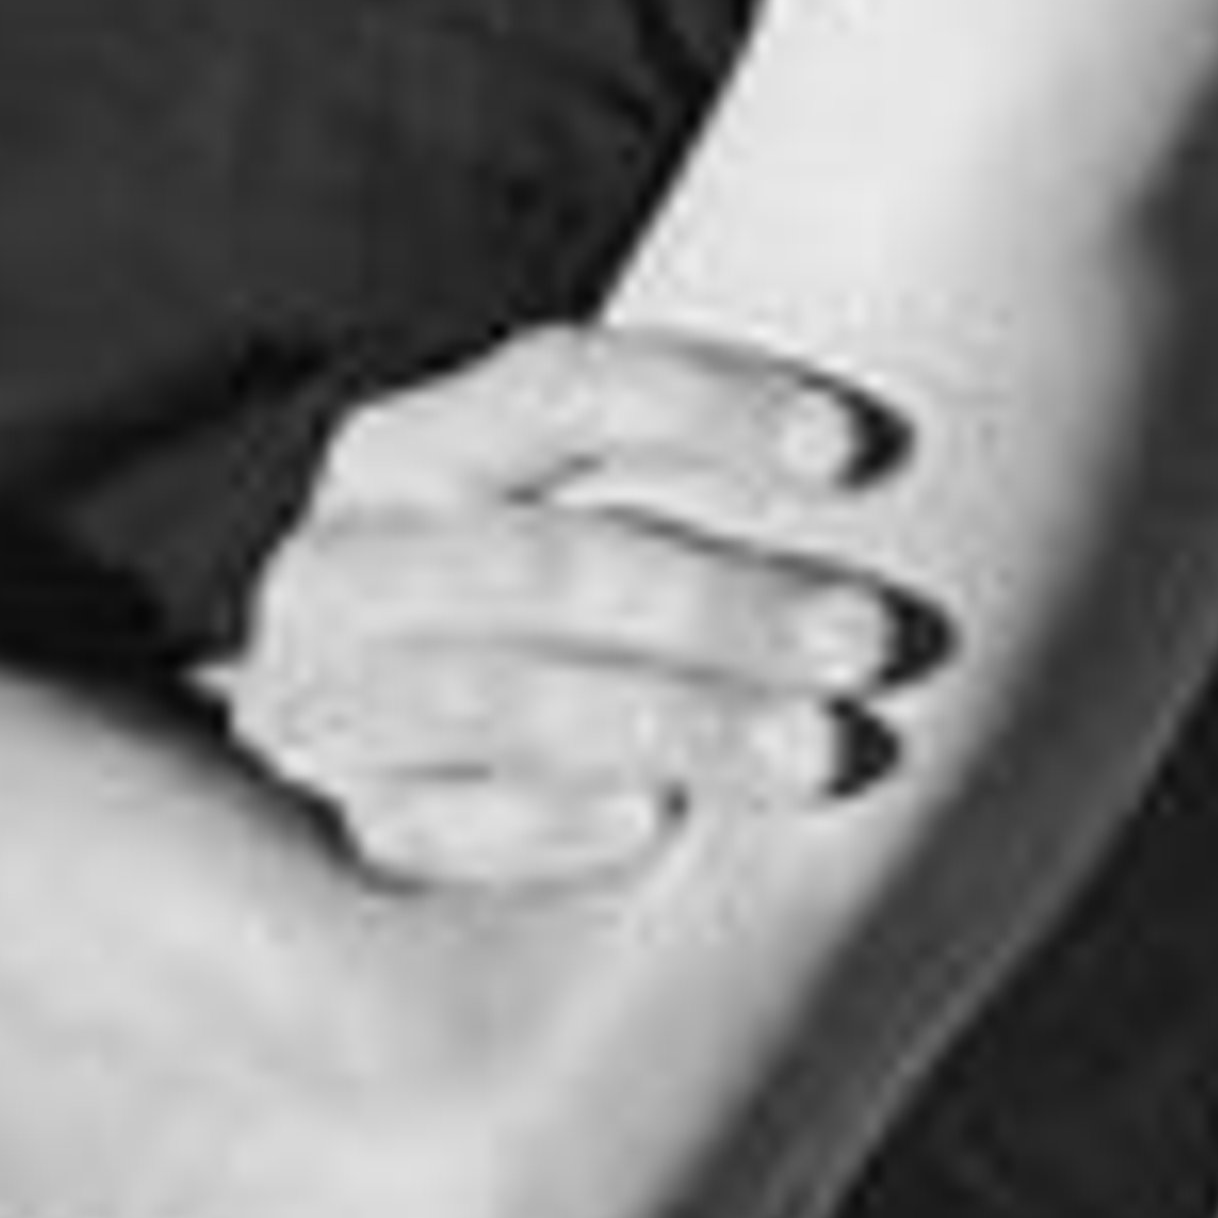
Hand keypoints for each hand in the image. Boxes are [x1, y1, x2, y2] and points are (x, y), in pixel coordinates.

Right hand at [216, 322, 936, 892]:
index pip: (554, 388)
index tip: (855, 447)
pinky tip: (656, 824)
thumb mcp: (569, 515)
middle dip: (717, 600)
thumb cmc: (553, 617)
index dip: (704, 404)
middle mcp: (343, 564)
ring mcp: (323, 701)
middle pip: (538, 562)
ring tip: (820, 752)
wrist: (389, 767)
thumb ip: (676, 481)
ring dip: (671, 720)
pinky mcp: (342, 828)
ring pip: (495, 695)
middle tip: (873, 637)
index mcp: (404, 448)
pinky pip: (435, 827)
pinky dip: (545, 822)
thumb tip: (894, 446)